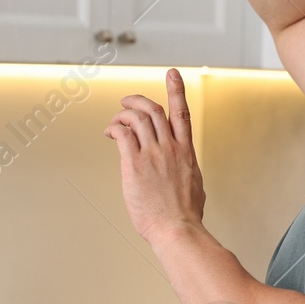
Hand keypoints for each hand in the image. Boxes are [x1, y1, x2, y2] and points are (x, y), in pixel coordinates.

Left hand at [105, 70, 205, 245]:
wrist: (177, 228)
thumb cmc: (185, 215)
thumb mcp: (194, 184)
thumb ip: (186, 169)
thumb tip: (183, 170)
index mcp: (186, 152)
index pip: (182, 113)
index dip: (176, 90)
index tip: (172, 74)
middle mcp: (170, 148)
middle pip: (153, 110)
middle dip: (138, 100)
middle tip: (127, 100)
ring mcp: (153, 154)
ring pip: (136, 118)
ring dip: (122, 113)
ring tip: (115, 118)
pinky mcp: (134, 164)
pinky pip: (122, 135)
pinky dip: (114, 128)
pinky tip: (110, 133)